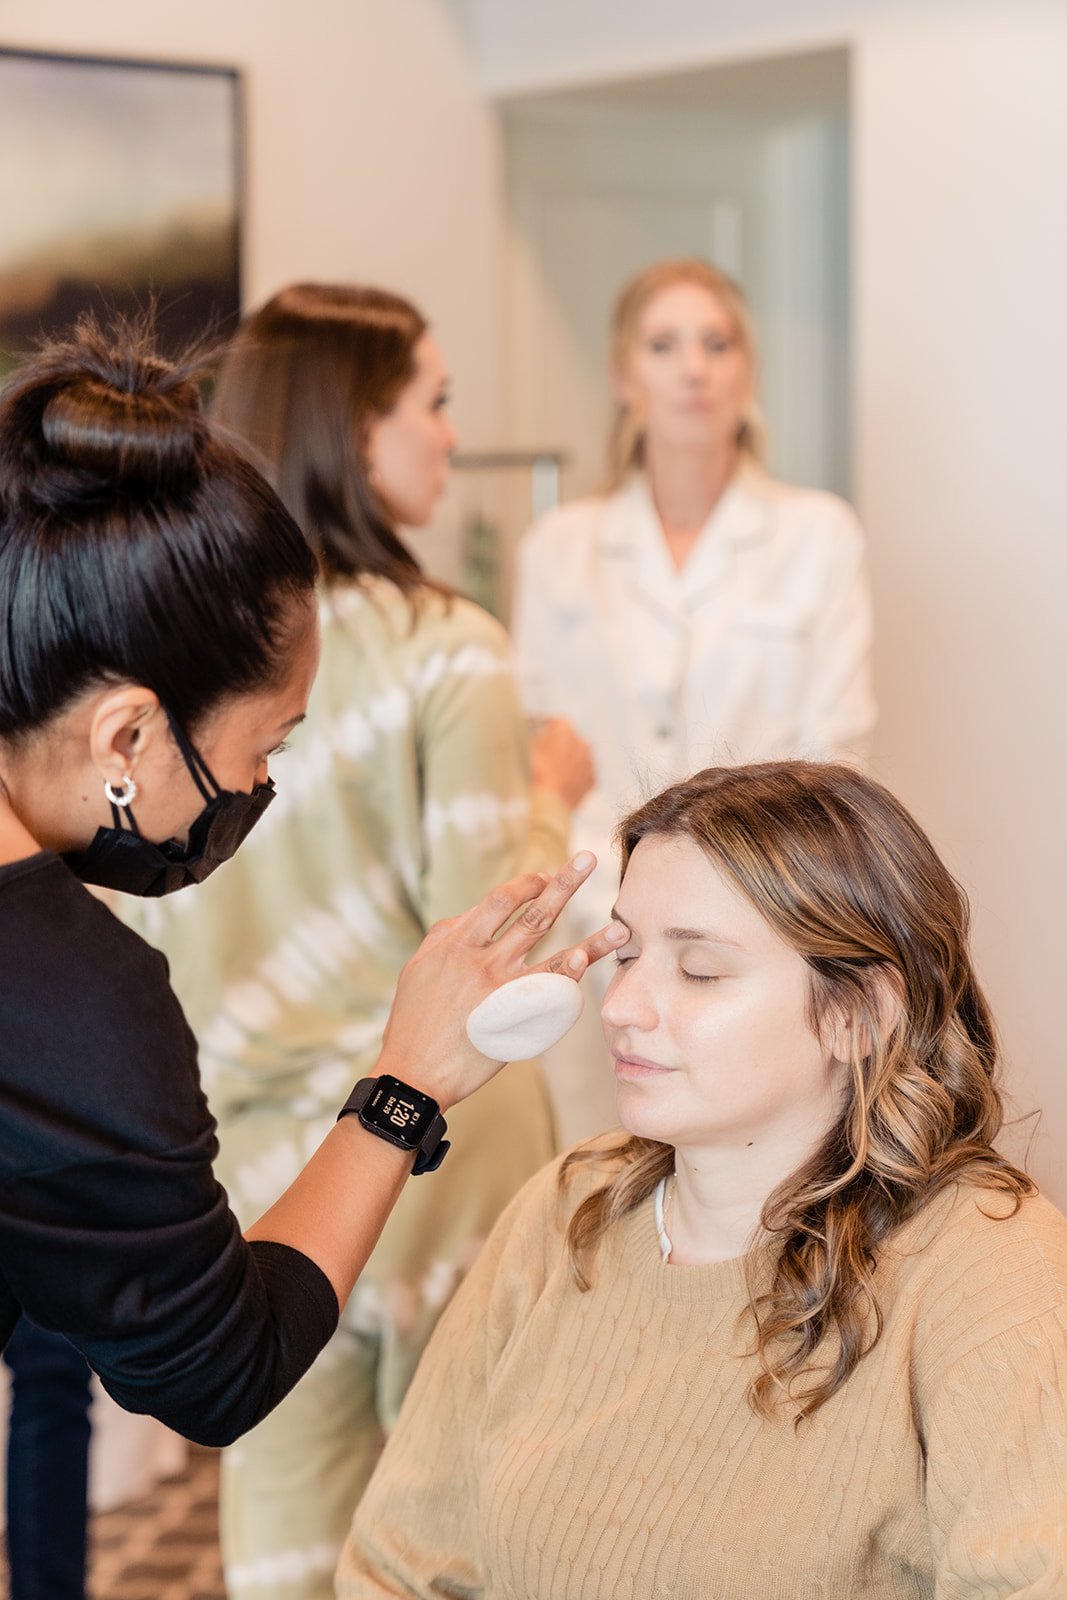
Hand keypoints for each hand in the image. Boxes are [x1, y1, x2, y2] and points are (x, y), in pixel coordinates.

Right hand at [375, 853, 625, 1109]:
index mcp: (456, 942)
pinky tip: (590, 965)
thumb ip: (444, 937)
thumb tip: (468, 916)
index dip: (527, 884)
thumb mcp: (418, 967)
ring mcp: (501, 990)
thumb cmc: (412, 1021)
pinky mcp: (511, 1021)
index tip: (546, 876)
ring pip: (554, 954)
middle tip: (588, 860)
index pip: (500, 900)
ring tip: (621, 926)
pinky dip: (571, 977)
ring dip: (591, 941)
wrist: (413, 1073)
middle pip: (532, 913)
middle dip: (563, 883)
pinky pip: (550, 995)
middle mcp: (482, 959)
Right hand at [530, 717, 594, 810]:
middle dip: (557, 745)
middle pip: (568, 740)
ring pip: (577, 758)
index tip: (536, 730)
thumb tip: (529, 736)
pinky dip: (573, 777)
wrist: (549, 802)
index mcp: (564, 729)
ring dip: (567, 762)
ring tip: (552, 773)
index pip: (553, 722)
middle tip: (543, 755)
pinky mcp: (593, 780)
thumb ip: (530, 738)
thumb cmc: (534, 773)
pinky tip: (560, 785)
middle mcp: (582, 742)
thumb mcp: (525, 749)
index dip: (543, 726)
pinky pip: (582, 775)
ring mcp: (589, 762)